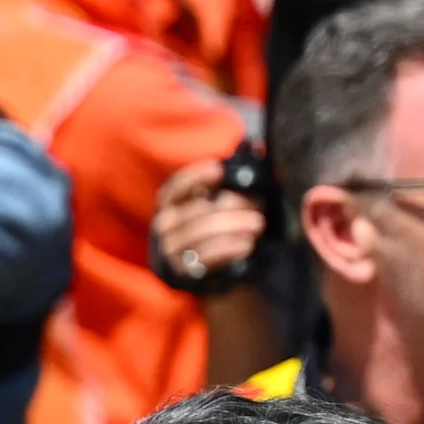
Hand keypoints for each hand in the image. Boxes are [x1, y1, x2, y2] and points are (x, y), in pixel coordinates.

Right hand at [151, 159, 267, 288]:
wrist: (205, 273)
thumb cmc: (213, 229)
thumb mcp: (215, 203)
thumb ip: (230, 181)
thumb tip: (257, 150)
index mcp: (169, 203)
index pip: (178, 186)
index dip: (197, 177)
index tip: (220, 170)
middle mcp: (164, 225)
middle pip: (199, 210)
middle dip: (233, 205)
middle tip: (259, 205)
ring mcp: (170, 250)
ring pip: (203, 232)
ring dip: (235, 226)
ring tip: (257, 225)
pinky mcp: (181, 272)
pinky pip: (206, 256)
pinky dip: (229, 248)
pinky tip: (247, 245)